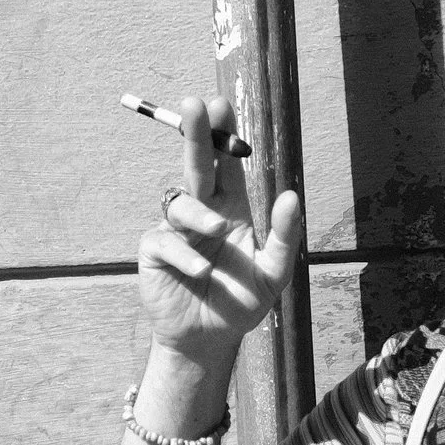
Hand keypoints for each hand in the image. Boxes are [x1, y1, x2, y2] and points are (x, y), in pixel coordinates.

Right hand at [134, 95, 302, 372]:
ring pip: (179, 201)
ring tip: (217, 229)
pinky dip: (185, 254)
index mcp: (230, 207)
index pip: (224, 163)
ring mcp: (175, 230)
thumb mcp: (273, 273)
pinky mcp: (155, 253)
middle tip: (194, 104)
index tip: (221, 105)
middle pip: (195, 165)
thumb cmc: (241, 303)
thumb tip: (290, 196)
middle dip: (194, 134)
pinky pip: (165, 241)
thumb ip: (284, 237)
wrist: (211, 341)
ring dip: (198, 211)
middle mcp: (202, 212)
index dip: (221, 135)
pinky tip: (202, 271)